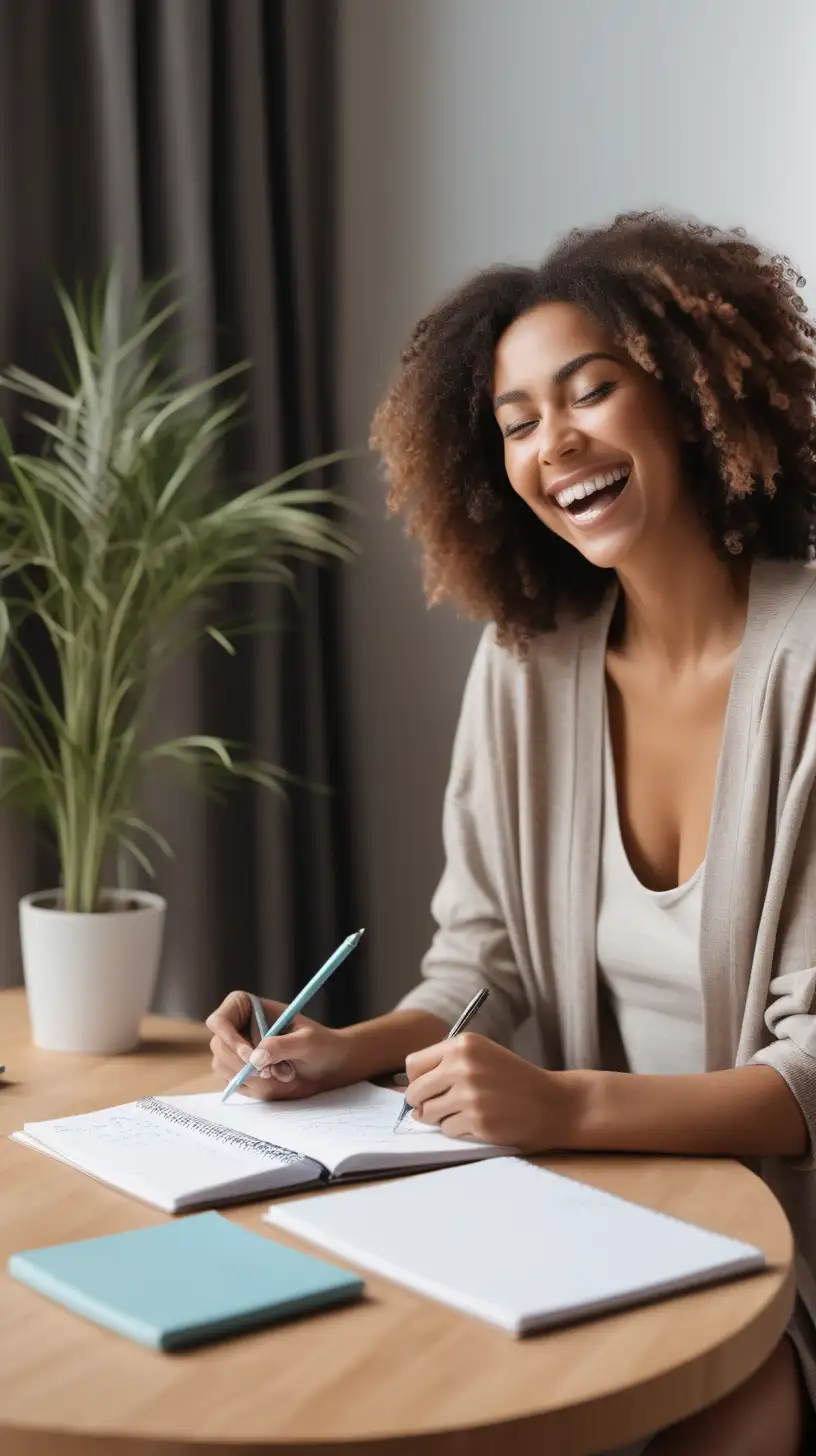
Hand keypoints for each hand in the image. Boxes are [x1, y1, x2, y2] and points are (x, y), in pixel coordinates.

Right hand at [205, 990, 351, 1101]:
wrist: (327, 1066)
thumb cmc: (320, 1045)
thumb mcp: (307, 1042)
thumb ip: (282, 1046)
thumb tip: (255, 1058)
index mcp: (247, 1007)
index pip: (219, 1020)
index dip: (230, 1039)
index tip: (252, 1057)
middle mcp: (236, 1027)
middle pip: (219, 1048)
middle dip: (247, 1066)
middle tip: (275, 1073)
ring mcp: (235, 1050)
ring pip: (224, 1068)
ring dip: (255, 1079)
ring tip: (286, 1075)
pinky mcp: (239, 1071)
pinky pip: (235, 1084)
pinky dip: (257, 1088)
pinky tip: (279, 1082)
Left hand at [404, 1033, 571, 1150]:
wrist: (553, 1102)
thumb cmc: (514, 1080)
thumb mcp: (482, 1056)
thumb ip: (447, 1065)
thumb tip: (405, 1090)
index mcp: (462, 1044)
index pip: (413, 1064)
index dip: (417, 1081)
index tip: (427, 1089)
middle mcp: (463, 1066)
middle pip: (415, 1092)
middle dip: (422, 1105)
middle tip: (440, 1108)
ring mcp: (470, 1095)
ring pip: (429, 1115)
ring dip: (442, 1119)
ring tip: (466, 1113)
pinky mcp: (478, 1121)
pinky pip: (449, 1131)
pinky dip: (460, 1131)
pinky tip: (481, 1122)